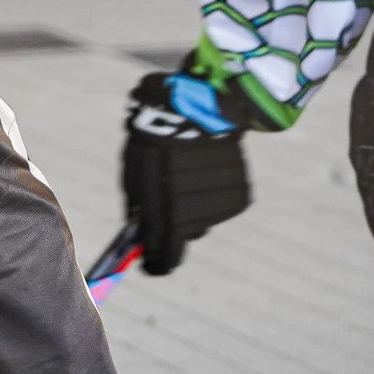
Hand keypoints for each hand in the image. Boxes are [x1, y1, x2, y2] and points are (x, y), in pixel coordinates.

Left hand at [121, 72, 249, 274]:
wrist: (196, 105)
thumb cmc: (155, 139)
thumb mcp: (134, 174)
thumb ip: (138, 209)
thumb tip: (142, 236)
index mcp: (161, 208)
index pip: (164, 252)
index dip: (159, 264)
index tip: (155, 268)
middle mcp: (192, 210)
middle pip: (186, 236)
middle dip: (176, 228)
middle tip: (172, 201)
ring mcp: (217, 202)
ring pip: (205, 219)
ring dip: (195, 206)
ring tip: (188, 174)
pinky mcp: (238, 192)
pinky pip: (221, 204)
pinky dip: (213, 194)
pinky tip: (206, 169)